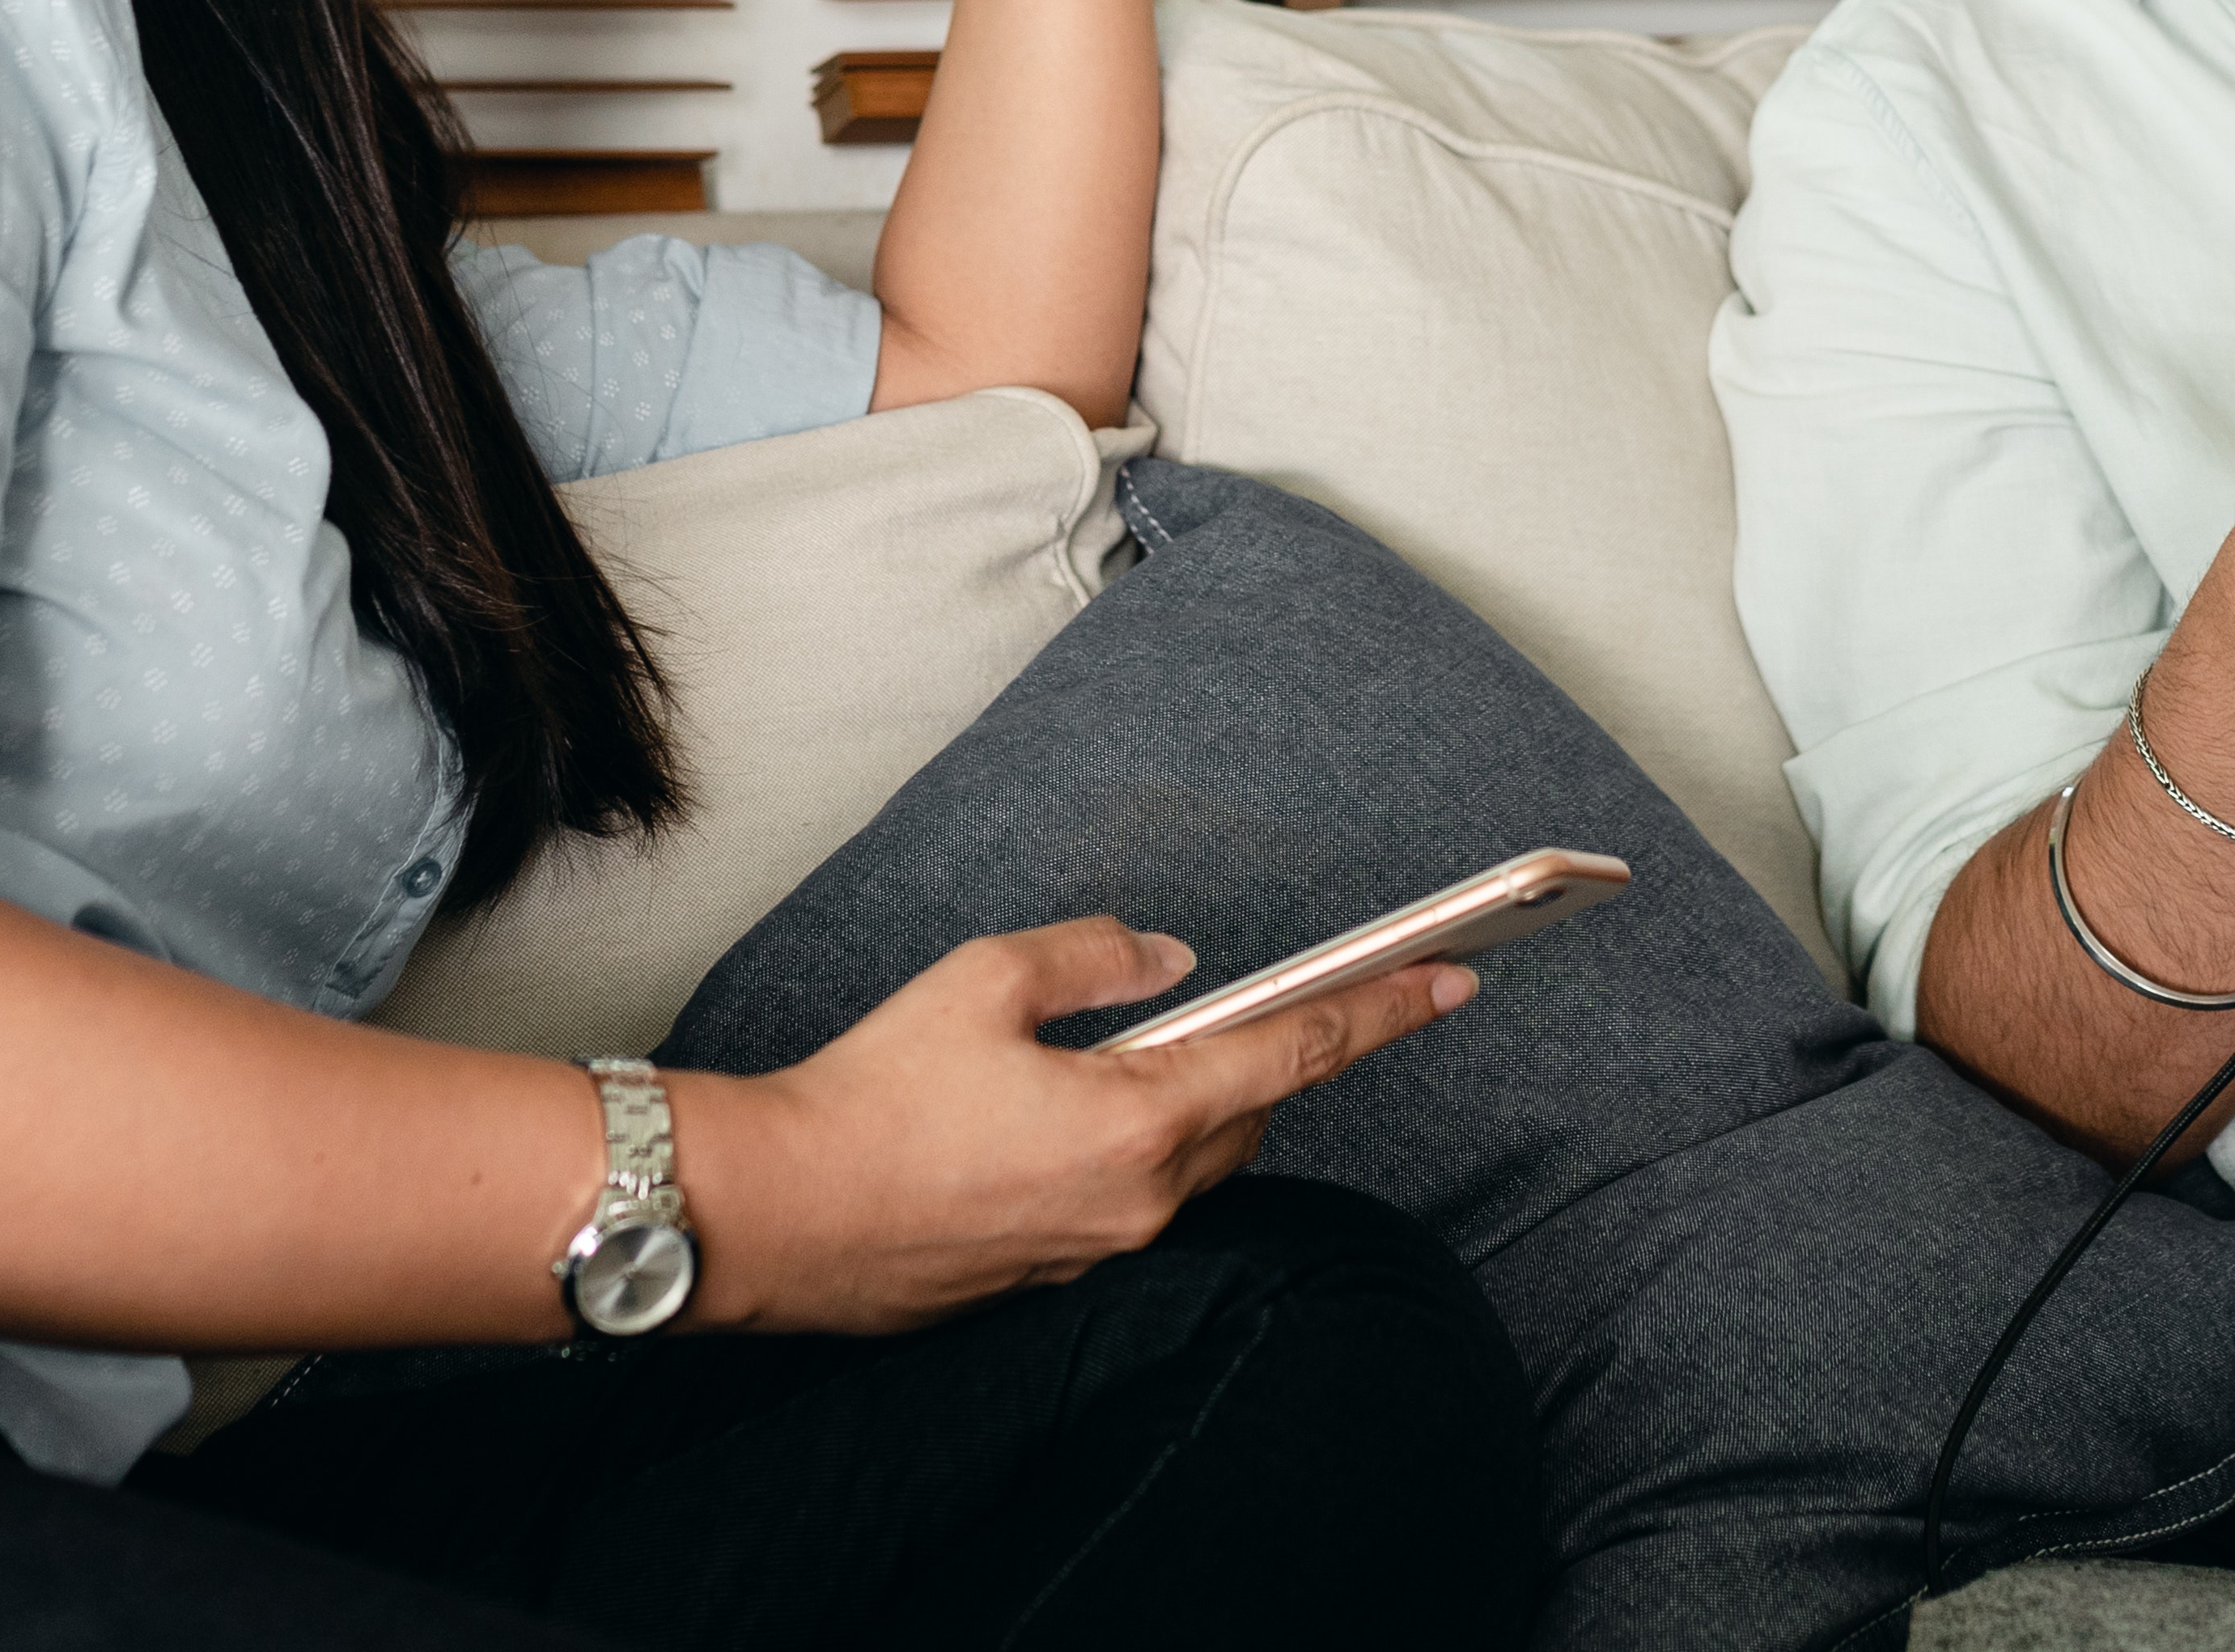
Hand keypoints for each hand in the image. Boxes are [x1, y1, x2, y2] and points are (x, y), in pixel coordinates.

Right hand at [663, 913, 1467, 1335]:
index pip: (1295, 1053)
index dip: (1381, 1011)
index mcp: (1138, 1118)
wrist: (780, 1216)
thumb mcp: (983, 981)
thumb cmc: (872, 1096)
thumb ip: (1090, 957)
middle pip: (1249, 1115)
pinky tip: (1065, 1122)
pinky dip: (1132, 1153)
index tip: (1454, 982)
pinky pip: (1134, 1205)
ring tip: (1132, 1059)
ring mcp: (1101, 1249)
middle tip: (1251, 1006)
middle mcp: (1140, 1199)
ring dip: (1191, 1108)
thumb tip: (1164, 959)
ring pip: (1193, 1166)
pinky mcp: (1056, 1276)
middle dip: (1261, 1057)